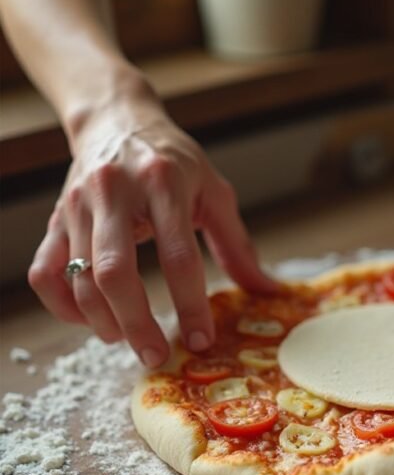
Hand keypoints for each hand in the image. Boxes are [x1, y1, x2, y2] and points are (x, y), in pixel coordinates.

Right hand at [29, 100, 276, 366]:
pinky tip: (89, 320)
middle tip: (155, 354)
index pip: (178, 255)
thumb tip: (268, 291)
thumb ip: (237, 245)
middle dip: (135, 322)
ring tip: (126, 339)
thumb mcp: (214, 191)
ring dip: (102, 320)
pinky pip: (44, 272)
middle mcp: (114, 192)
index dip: (190, 303)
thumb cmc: (173, 162)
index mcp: (164, 183)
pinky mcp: (54, 219)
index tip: (200, 340)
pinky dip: (62, 306)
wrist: (118, 120)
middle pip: (115, 271)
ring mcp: (78, 206)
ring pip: (79, 277)